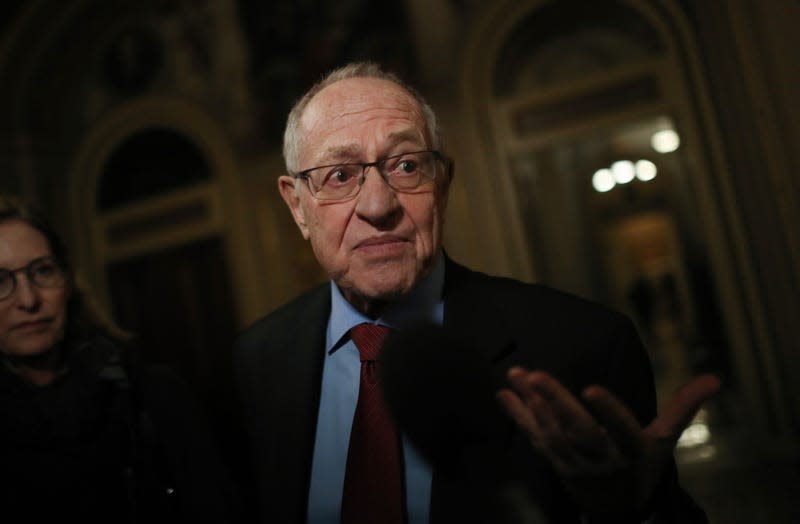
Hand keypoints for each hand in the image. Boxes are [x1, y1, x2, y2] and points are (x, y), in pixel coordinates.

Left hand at [496, 368, 719, 517]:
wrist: (619, 508)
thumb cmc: (643, 465)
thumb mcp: (665, 440)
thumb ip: (683, 407)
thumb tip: (716, 378)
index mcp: (631, 451)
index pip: (622, 430)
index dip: (609, 411)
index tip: (593, 387)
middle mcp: (601, 459)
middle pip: (578, 431)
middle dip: (557, 403)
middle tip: (536, 374)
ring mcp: (573, 463)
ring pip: (551, 434)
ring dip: (532, 403)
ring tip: (518, 373)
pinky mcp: (554, 463)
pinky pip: (535, 439)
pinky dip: (518, 416)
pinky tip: (503, 393)